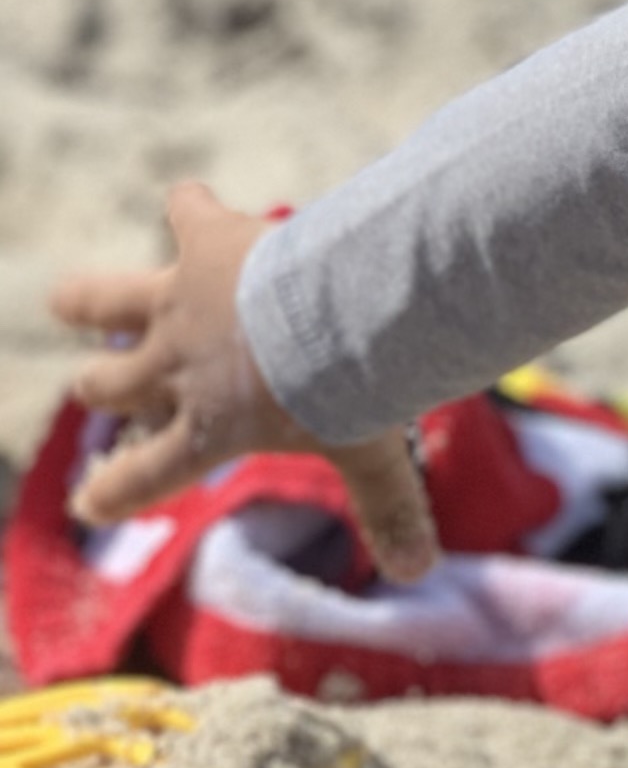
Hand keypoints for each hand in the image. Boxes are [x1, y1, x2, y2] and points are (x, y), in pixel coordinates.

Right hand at [48, 182, 441, 583]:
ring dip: (85, 299)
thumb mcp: (371, 456)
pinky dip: (192, 204)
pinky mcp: (203, 246)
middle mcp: (176, 369)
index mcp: (209, 429)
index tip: (91, 506)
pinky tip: (193, 196)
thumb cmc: (353, 391)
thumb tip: (419, 571)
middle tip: (98, 384)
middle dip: (100, 386)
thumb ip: (389, 508)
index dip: (114, 493)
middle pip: (107, 386)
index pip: (146, 477)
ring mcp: (179, 305)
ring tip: (67, 299)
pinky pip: (187, 213)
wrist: (346, 313)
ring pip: (99, 302)